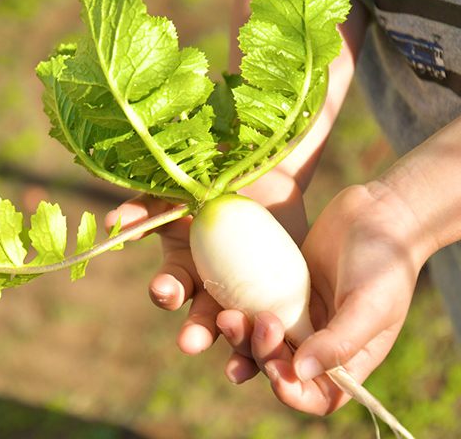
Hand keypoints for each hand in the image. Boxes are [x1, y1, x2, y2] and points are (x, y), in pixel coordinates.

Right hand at [105, 168, 308, 356]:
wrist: (261, 171)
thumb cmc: (209, 181)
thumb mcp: (176, 192)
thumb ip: (147, 206)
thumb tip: (113, 221)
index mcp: (184, 268)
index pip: (171, 286)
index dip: (166, 290)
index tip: (165, 289)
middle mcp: (212, 288)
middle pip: (201, 319)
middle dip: (195, 332)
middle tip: (191, 342)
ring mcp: (245, 295)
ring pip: (237, 331)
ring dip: (233, 346)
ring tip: (234, 363)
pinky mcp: (279, 297)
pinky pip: (275, 327)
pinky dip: (272, 343)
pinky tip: (276, 353)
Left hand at [220, 183, 424, 413]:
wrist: (376, 213)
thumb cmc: (385, 262)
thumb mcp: (370, 304)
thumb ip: (340, 342)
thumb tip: (300, 373)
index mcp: (347, 357)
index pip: (317, 395)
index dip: (293, 393)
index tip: (276, 372)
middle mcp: (318, 342)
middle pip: (280, 368)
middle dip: (262, 355)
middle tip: (259, 322)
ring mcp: (297, 315)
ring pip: (260, 340)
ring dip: (242, 337)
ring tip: (228, 316)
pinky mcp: (280, 290)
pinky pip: (253, 307)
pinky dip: (239, 310)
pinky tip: (222, 304)